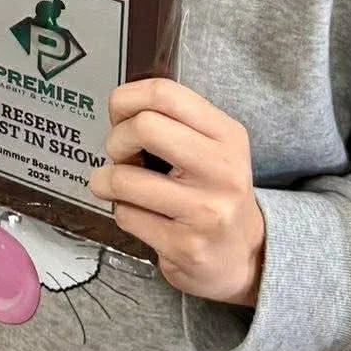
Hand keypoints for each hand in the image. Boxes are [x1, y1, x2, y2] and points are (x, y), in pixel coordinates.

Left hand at [88, 78, 265, 305]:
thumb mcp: (212, 148)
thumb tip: (119, 108)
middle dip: (116, 140)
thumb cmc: (215, 192)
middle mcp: (223, 170)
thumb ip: (174, 122)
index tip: (119, 114)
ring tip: (117, 185)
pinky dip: (121, 211)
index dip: (127, 98)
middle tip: (120, 154)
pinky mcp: (185, 246)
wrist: (243, 256)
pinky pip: (126, 215)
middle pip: (144, 127)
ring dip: (106, 181)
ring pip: (125, 178)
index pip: (165, 94)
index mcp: (228, 135)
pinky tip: (139, 214)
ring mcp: (205, 211)